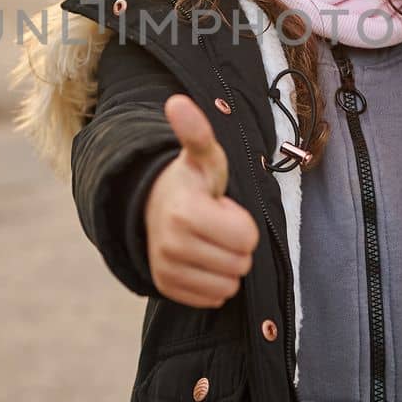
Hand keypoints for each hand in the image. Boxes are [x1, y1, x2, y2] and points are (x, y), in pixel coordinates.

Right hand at [144, 94, 259, 307]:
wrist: (153, 207)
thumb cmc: (192, 183)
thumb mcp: (203, 157)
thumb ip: (197, 134)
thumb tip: (177, 102)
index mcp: (186, 212)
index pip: (247, 238)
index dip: (242, 221)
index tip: (221, 207)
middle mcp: (172, 245)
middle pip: (241, 263)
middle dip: (236, 244)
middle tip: (215, 224)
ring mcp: (167, 269)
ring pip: (229, 285)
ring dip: (226, 264)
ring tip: (207, 240)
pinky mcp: (166, 287)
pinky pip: (213, 298)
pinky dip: (213, 282)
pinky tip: (199, 258)